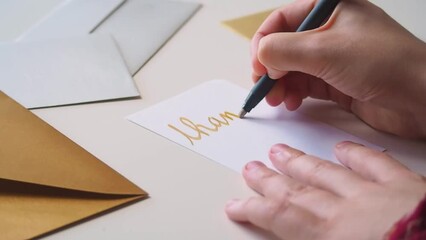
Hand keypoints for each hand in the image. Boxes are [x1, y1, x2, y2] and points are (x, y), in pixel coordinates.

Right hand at [225, 142, 425, 239]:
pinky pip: (377, 164)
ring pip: (328, 173)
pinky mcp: (408, 185)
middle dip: (270, 181)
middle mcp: (349, 211)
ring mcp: (378, 194)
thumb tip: (301, 236)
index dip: (255, 210)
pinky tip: (342, 147)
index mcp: (334, 236)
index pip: (282, 218)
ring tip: (281, 152)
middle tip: (252, 168)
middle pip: (298, 191)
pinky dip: (357, 155)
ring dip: (302, 163)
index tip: (236, 204)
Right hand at [251, 0, 425, 137]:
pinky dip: (294, 94)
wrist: (420, 99)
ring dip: (280, 84)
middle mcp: (329, 31)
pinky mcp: (337, 82)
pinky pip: (305, 85)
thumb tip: (260, 56)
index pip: (282, 20)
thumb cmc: (384, 63)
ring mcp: (333, 58)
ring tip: (277, 99)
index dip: (264, 42)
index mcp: (329, 9)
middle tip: (264, 85)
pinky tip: (293, 103)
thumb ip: (284, 50)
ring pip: (292, 68)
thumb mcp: (325, 50)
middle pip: (284, 46)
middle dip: (270, 67)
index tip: (257, 65)